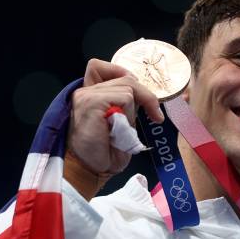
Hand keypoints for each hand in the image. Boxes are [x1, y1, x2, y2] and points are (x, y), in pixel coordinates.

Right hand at [65, 60, 165, 196]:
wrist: (91, 170)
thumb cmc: (106, 152)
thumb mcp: (120, 122)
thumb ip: (126, 104)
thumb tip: (151, 96)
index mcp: (89, 94)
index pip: (100, 67)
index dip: (122, 73)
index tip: (140, 97)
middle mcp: (85, 91)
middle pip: (125, 77)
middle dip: (144, 96)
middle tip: (154, 115)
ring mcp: (86, 95)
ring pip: (128, 87)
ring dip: (135, 110)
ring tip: (125, 130)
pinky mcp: (91, 102)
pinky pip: (124, 97)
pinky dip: (131, 113)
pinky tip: (123, 130)